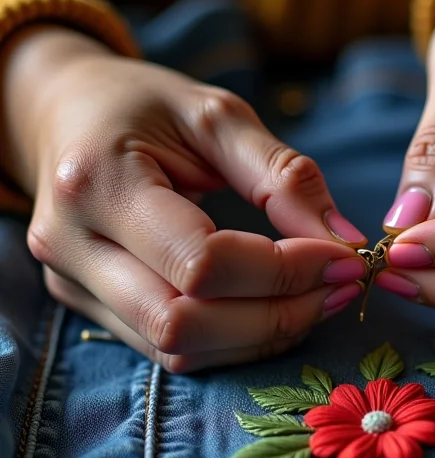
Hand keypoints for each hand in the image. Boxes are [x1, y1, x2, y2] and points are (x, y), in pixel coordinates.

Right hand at [0, 27, 367, 370]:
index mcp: (97, 184)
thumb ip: (283, 176)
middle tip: (339, 287)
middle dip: (278, 315)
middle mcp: (71, 247)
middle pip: (185, 325)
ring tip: (317, 299)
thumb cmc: (141, 105)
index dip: (284, 270)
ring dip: (261, 336)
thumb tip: (345, 242)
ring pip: (178, 351)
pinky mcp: (90, 307)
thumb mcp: (217, 116)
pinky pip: (170, 351)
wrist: (66, 114)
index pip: (201, 262)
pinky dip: (235, 340)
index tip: (343, 256)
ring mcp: (74, 286)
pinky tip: (275, 309)